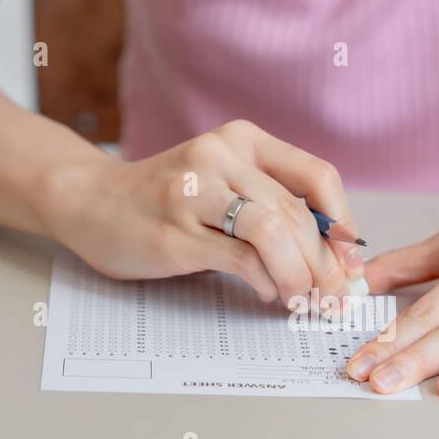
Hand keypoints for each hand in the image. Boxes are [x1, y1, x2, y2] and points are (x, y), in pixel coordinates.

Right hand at [43, 119, 363, 305]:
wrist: (89, 201)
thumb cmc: (165, 199)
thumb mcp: (223, 184)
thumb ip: (271, 205)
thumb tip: (332, 254)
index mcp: (242, 139)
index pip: (317, 176)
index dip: (342, 223)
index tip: (349, 260)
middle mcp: (219, 157)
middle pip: (297, 213)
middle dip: (325, 263)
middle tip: (333, 296)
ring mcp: (193, 192)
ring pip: (274, 232)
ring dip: (299, 274)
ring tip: (302, 298)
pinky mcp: (175, 231)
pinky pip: (240, 258)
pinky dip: (266, 281)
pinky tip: (269, 293)